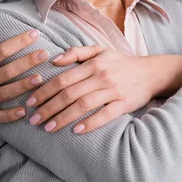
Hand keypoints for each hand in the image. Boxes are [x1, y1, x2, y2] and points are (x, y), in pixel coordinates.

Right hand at [0, 19, 48, 121]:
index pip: (0, 52)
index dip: (18, 42)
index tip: (35, 34)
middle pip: (7, 72)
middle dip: (27, 62)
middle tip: (45, 53)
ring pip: (6, 93)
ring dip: (24, 86)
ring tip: (41, 77)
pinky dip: (11, 115)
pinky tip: (24, 111)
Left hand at [26, 45, 156, 133]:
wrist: (150, 72)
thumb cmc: (121, 62)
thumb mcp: (100, 50)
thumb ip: (76, 52)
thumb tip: (54, 59)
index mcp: (93, 64)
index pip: (63, 78)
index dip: (45, 91)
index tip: (30, 102)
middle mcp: (101, 76)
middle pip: (69, 93)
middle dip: (48, 107)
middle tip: (33, 119)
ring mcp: (113, 91)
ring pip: (83, 105)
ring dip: (64, 117)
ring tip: (48, 128)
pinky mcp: (124, 104)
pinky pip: (105, 115)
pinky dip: (90, 123)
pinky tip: (77, 131)